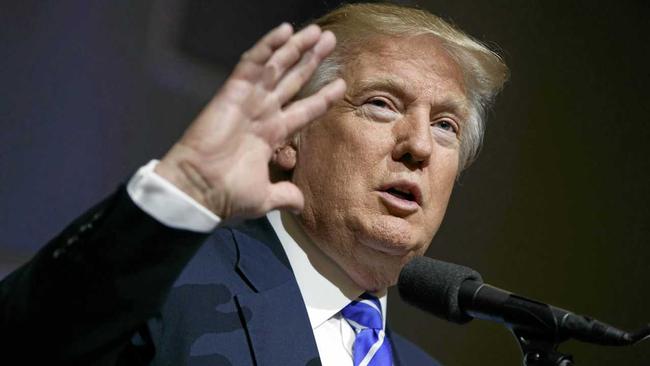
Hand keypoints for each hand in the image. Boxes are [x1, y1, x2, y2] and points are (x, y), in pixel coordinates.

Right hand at [155, 23, 345, 221]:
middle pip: (293, 80)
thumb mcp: (264, 198)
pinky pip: (252, 64)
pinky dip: (267, 46)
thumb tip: (301, 204)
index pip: (304, 110)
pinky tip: (285, 31)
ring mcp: (248, 101)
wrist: (198, 191)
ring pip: (277, 67)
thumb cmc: (226, 196)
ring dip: (296, 48)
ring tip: (317, 32)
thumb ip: (284, 195)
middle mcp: (262, 114)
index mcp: (271, 135)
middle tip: (329, 41)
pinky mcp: (232, 93)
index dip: (323, 97)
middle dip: (311, 60)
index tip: (341, 84)